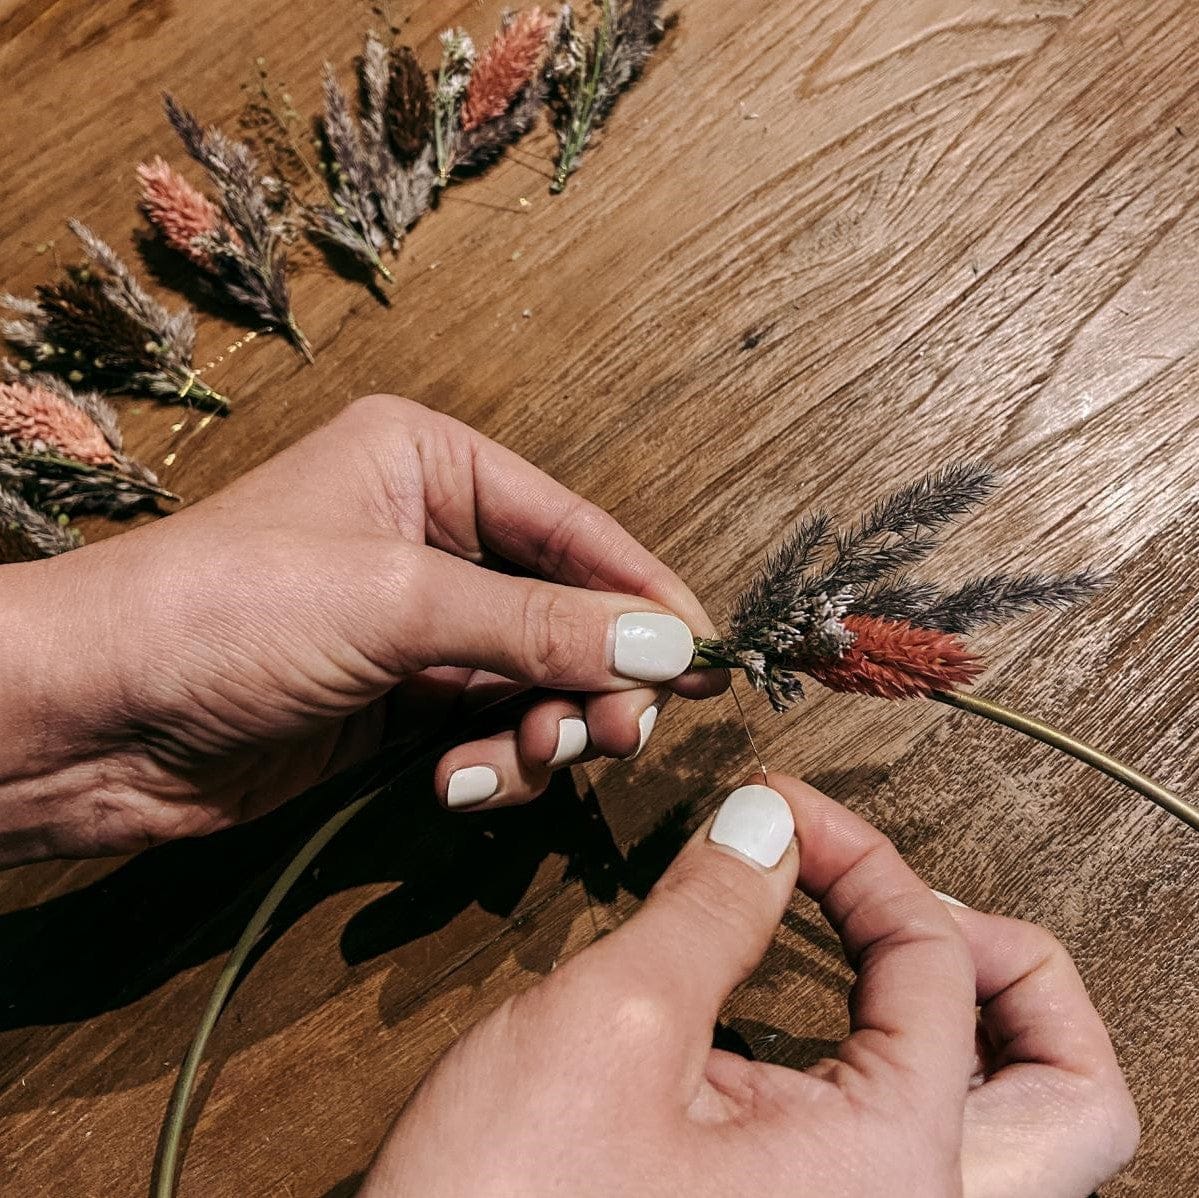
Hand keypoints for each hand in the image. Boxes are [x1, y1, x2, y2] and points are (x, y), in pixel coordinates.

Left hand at [0, 395, 723, 862]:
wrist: (87, 722)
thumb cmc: (222, 614)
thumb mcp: (398, 605)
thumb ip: (540, 626)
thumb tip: (670, 644)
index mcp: (430, 466)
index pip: (575, 529)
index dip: (646, 594)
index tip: (710, 659)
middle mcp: (430, 538)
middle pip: (566, 612)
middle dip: (593, 679)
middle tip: (615, 734)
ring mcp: (415, 627)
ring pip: (534, 681)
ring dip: (543, 730)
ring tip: (525, 759)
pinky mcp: (395, 704)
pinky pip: (487, 731)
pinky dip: (490, 764)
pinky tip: (452, 782)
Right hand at [362, 774, 1137, 1197]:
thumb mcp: (616, 1024)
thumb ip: (713, 905)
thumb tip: (766, 825)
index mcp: (892, 1176)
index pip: (938, 967)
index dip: (864, 859)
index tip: (787, 813)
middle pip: (1072, 1096)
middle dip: (1013, 969)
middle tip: (919, 905)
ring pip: (1022, 1140)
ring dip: (985, 1027)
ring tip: (904, 946)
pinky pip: (921, 1152)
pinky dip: (905, 1065)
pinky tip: (823, 1013)